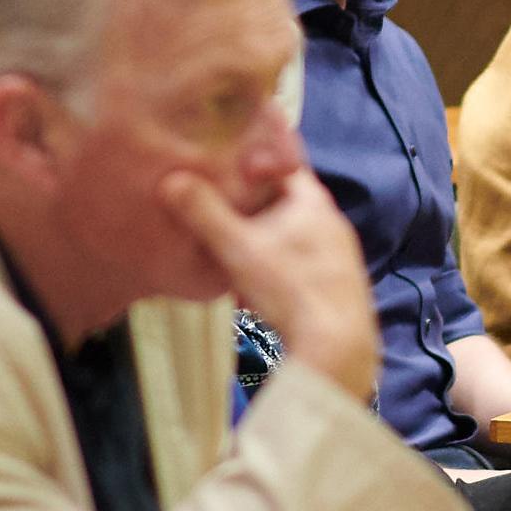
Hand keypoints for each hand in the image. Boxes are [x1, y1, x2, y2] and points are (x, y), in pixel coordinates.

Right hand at [164, 167, 379, 401]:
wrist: (336, 347)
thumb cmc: (289, 289)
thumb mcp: (237, 247)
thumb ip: (204, 213)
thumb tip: (172, 180)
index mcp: (313, 200)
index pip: (279, 164)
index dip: (248, 163)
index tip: (218, 168)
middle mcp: (332, 221)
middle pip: (280, 204)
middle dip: (247, 212)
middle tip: (215, 218)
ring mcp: (338, 253)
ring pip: (287, 238)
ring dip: (258, 247)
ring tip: (229, 262)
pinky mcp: (336, 283)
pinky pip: (297, 266)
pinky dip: (273, 273)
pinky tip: (252, 294)